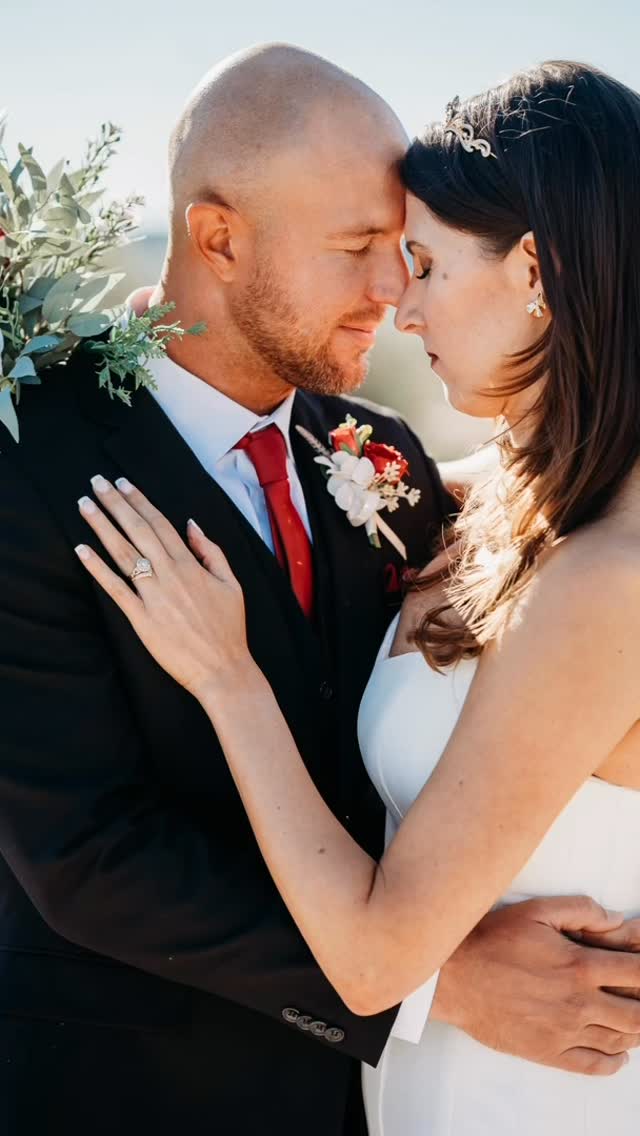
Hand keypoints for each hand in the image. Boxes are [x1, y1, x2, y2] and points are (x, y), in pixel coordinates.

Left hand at [75, 475, 249, 697]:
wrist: (223, 668)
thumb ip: (211, 552)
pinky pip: (115, 588)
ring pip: (124, 553)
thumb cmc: (229, 628)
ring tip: (84, 504)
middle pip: (138, 531)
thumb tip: (191, 525)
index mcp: (191, 565)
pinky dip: (97, 568)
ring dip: (102, 526)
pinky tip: (82, 549)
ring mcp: (154, 596)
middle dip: (116, 504)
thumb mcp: (231, 583)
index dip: (139, 501)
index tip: (123, 484)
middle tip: (96, 482)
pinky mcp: (141, 619)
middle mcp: (170, 575)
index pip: (160, 524)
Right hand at [432, 896, 639, 1075]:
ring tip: (636, 1018)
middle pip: (637, 1012)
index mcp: (579, 965)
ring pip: (620, 1039)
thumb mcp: (535, 910)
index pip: (637, 972)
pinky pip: (594, 1065)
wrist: (454, 977)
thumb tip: (615, 919)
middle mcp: (578, 1003)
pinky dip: (615, 1062)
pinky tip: (620, 1053)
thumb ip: (581, 910)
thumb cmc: (491, 940)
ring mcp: (565, 1032)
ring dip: (636, 1030)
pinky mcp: (549, 1052)